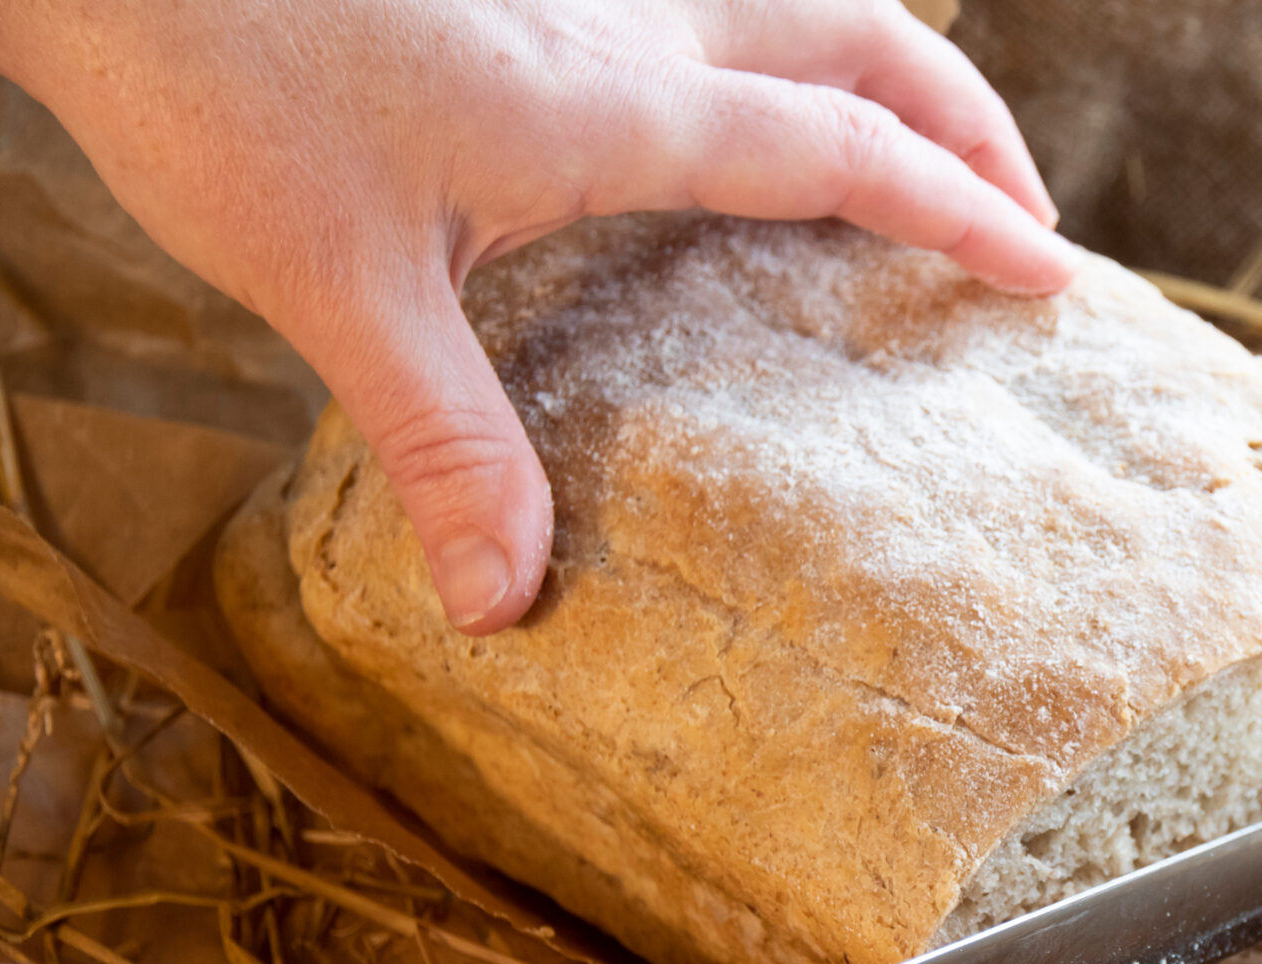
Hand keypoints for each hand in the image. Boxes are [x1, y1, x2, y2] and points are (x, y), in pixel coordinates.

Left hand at [0, 0, 1073, 632]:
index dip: (961, 213)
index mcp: (619, 105)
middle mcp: (630, 17)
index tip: (1049, 278)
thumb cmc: (213, 82)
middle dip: (967, 120)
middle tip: (1020, 214)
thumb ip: (447, 445)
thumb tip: (504, 606)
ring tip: (923, 154)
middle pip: (866, 34)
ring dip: (888, 66)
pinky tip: (748, 104)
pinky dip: (786, 45)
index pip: (845, 151)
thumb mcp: (338, 287)